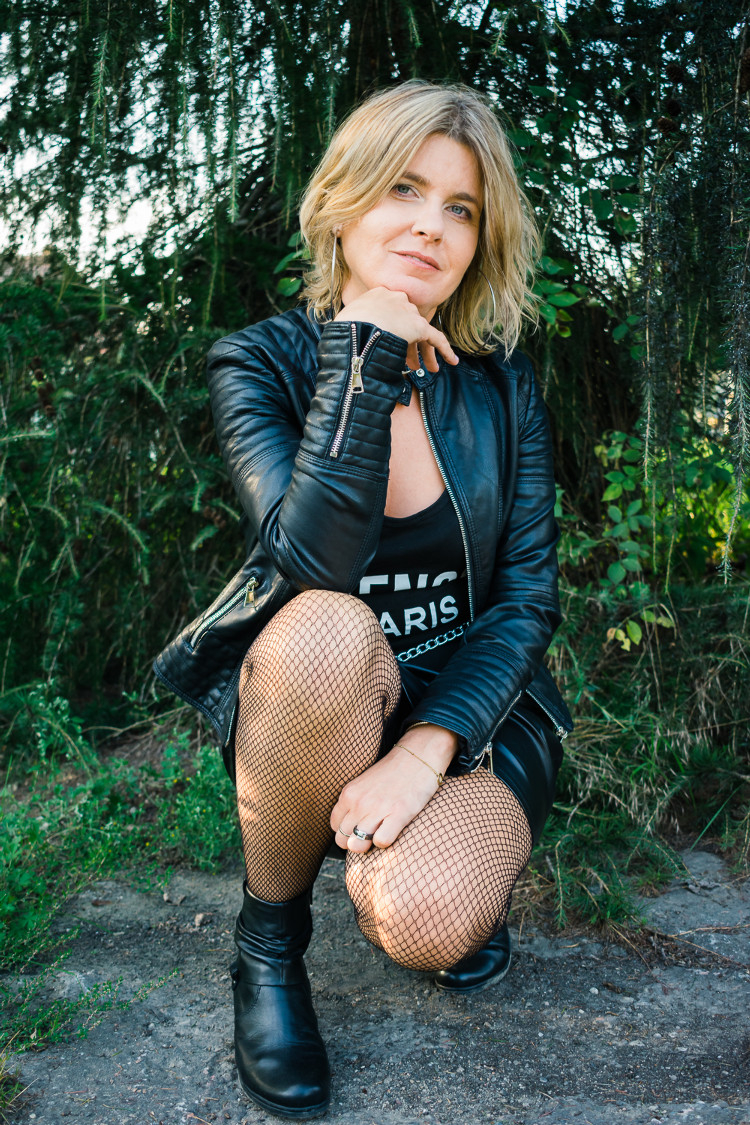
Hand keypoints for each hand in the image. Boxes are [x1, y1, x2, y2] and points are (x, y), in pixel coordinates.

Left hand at [330, 725, 457, 852]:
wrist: (418, 755)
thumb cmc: (392, 773)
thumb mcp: (364, 784)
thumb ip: (354, 803)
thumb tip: (348, 831)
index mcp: (348, 793)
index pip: (335, 826)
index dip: (346, 831)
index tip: (360, 828)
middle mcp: (358, 802)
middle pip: (342, 839)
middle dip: (355, 842)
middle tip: (370, 834)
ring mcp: (377, 808)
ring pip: (357, 845)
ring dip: (368, 845)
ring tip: (380, 833)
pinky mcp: (398, 813)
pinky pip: (381, 842)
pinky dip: (386, 842)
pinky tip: (393, 831)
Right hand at [333, 287, 457, 371]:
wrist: (356, 328)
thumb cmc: (344, 328)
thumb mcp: (344, 320)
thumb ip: (351, 324)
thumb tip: (346, 340)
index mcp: (377, 295)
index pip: (390, 314)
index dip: (393, 332)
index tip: (392, 347)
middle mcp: (396, 299)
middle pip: (407, 324)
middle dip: (410, 347)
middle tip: (411, 364)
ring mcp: (408, 311)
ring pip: (421, 334)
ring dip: (426, 353)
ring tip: (430, 369)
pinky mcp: (419, 326)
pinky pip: (437, 339)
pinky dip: (445, 350)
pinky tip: (452, 361)